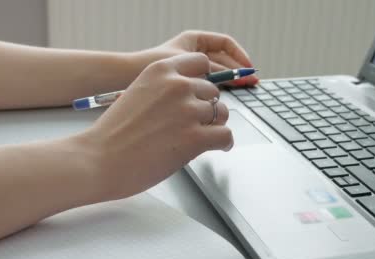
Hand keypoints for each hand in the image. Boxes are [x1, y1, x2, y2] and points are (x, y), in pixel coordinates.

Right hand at [76, 53, 231, 201]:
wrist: (98, 160)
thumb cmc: (113, 134)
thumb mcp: (137, 93)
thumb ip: (163, 90)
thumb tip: (190, 98)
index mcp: (161, 70)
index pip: (200, 63)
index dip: (203, 81)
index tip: (200, 94)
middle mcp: (177, 85)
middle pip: (213, 91)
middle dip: (207, 107)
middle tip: (196, 124)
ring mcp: (188, 111)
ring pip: (222, 113)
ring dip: (214, 126)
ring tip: (202, 138)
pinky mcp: (195, 137)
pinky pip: (225, 135)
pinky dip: (224, 142)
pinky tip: (217, 147)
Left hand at [133, 30, 258, 86]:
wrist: (122, 79)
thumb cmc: (149, 65)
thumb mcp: (186, 64)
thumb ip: (210, 69)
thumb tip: (234, 76)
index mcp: (193, 40)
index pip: (225, 43)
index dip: (239, 54)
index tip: (248, 67)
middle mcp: (190, 53)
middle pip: (223, 59)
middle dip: (238, 70)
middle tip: (251, 82)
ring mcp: (186, 68)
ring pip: (216, 73)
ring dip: (230, 81)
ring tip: (243, 91)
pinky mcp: (182, 84)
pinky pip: (205, 85)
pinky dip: (216, 90)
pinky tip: (224, 101)